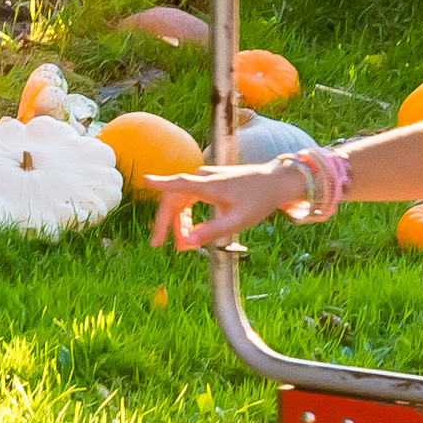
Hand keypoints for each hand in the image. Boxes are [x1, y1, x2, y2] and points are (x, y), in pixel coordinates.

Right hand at [148, 162, 294, 251]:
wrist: (277, 182)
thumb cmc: (259, 200)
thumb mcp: (237, 221)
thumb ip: (211, 232)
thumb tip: (186, 243)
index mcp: (209, 185)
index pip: (178, 183)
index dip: (160, 183)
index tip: (145, 181)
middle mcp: (204, 177)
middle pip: (174, 198)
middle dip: (166, 222)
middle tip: (158, 244)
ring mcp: (206, 177)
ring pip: (181, 199)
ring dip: (177, 221)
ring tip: (179, 245)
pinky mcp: (211, 181)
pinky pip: (190, 197)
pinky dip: (186, 214)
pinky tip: (188, 231)